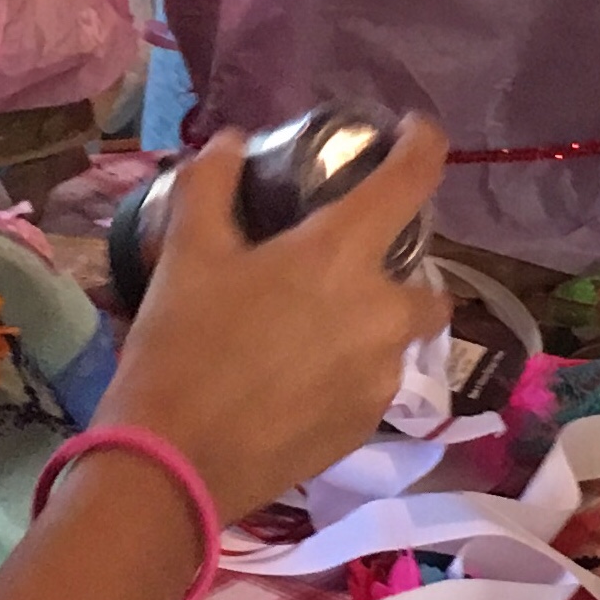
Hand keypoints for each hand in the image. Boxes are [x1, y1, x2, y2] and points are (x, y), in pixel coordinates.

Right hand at [96, 122, 450, 520]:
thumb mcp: (185, 253)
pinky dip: (349, 372)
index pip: (414, 180)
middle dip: (396, 274)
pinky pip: (373, 384)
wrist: (174, 466)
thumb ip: (211, 185)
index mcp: (343, 255)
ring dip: (371, 326)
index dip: (424, 145)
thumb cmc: (180, 347)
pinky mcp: (365, 427)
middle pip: (425, 282)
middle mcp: (382, 314)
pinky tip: (297, 380)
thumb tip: (228, 144)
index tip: (416, 134)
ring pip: (398, 338)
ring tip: (312, 329)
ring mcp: (381, 377)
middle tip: (339, 271)